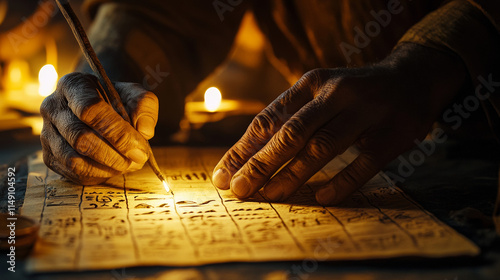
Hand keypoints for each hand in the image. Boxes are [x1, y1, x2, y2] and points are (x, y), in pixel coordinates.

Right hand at [40, 72, 158, 184]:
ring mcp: (47, 133)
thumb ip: (145, 106)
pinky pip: (73, 173)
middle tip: (138, 159)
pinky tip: (114, 168)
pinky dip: (98, 175)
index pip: (90, 109)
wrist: (99, 109)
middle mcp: (52, 107)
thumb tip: (144, 131)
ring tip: (129, 165)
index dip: (117, 132)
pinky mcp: (49, 156)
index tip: (140, 147)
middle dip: (114, 155)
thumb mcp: (136, 95)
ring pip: (74, 160)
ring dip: (107, 167)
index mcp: (73, 85)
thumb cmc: (118, 101)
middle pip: (81, 138)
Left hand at [212, 43, 466, 204]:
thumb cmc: (353, 93)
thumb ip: (290, 118)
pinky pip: (362, 163)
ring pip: (322, 147)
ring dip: (293, 175)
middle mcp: (336, 93)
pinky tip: (322, 199)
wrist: (414, 77)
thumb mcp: (320, 93)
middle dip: (260, 164)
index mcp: (311, 83)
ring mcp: (366, 112)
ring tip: (270, 196)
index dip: (244, 148)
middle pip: (291, 133)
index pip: (269, 119)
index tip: (224, 174)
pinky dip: (341, 183)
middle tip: (239, 190)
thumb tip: (248, 156)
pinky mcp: (392, 134)